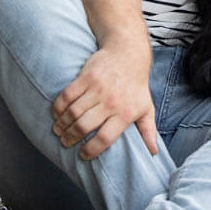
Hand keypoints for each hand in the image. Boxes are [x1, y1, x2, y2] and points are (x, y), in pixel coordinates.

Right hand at [51, 42, 158, 159]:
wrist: (128, 54)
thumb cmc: (137, 86)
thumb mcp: (147, 108)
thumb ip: (148, 131)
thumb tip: (153, 153)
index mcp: (126, 113)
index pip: (105, 138)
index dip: (91, 150)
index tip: (83, 155)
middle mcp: (111, 102)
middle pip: (84, 126)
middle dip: (71, 138)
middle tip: (66, 142)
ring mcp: (98, 89)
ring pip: (73, 112)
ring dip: (62, 125)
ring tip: (59, 131)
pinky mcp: (86, 77)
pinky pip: (66, 96)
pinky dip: (58, 108)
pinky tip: (57, 114)